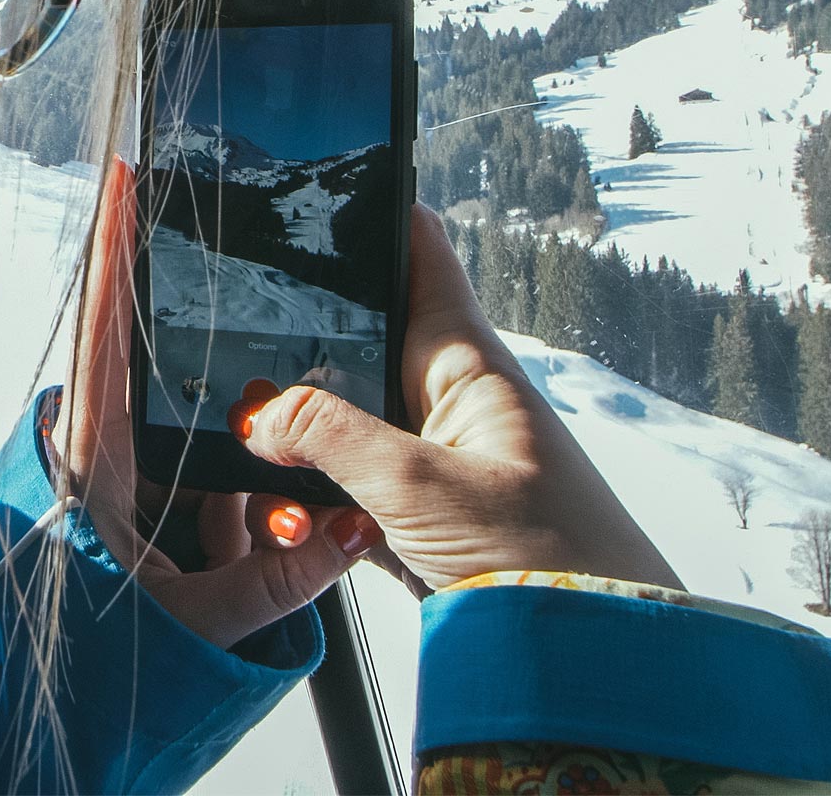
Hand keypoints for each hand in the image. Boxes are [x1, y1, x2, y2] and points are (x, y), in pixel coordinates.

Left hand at [54, 162, 374, 649]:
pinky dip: (233, 469)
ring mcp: (118, 481)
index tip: (125, 180)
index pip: (103, 333)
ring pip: (177, 416)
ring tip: (250, 379)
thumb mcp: (196, 624)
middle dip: (174, 296)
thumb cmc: (94, 667)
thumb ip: (279, 576)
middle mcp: (99, 458)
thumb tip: (352, 531)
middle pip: (140, 352)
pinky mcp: (137, 511)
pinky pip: (190, 467)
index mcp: (94, 463)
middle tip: (202, 221)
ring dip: (220, 405)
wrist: (46, 722)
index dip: (115, 252)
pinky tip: (269, 485)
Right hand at [236, 206, 680, 595]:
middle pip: (359, 335)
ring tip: (248, 440)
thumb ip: (334, 440)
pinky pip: (349, 481)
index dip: (373, 209)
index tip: (316, 179)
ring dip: (298, 431)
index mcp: (464, 360)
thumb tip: (261, 411)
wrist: (595, 652)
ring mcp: (430, 452)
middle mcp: (445, 394)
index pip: (418, 251)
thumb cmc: (551, 557)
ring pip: (342, 416)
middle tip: (235, 335)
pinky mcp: (418, 511)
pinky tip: (286, 510)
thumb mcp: (423, 487)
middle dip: (299, 337)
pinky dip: (313, 494)